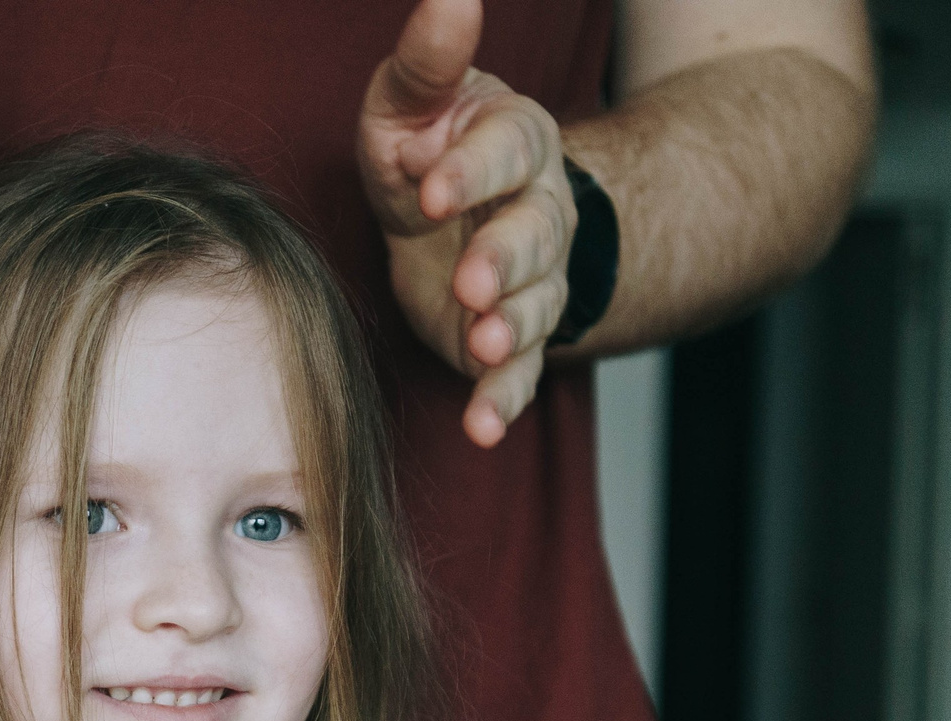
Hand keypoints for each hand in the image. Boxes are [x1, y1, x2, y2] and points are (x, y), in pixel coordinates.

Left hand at [357, 0, 578, 446]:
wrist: (451, 216)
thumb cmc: (425, 149)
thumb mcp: (413, 102)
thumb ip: (428, 62)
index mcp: (515, 143)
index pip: (505, 151)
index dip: (471, 170)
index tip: (430, 187)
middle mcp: (538, 213)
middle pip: (534, 235)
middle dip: (505, 258)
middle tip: (472, 279)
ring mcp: (532, 282)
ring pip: (537, 305)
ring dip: (513, 328)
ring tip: (488, 344)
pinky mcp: (511, 340)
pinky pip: (519, 374)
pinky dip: (503, 402)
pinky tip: (482, 428)